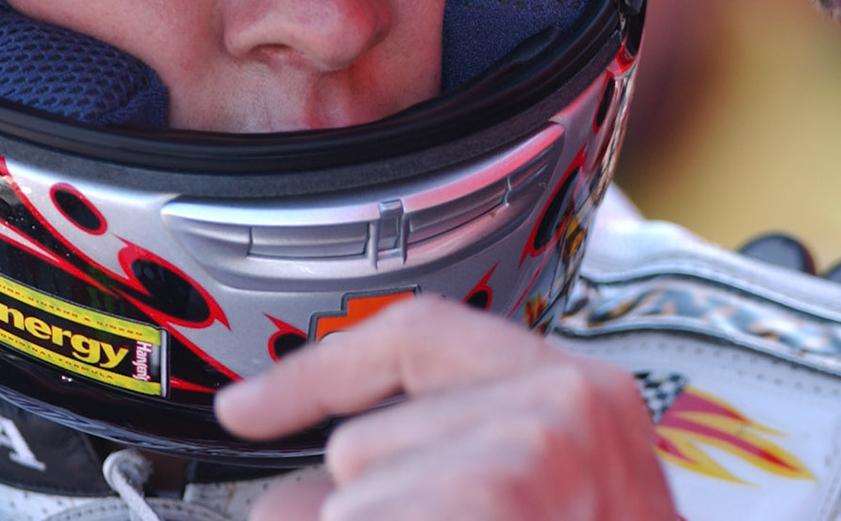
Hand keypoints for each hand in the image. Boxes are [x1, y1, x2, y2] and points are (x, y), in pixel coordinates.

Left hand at [214, 295, 679, 520]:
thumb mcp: (544, 499)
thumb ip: (448, 461)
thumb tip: (301, 490)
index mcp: (588, 395)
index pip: (421, 336)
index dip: (322, 371)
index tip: (252, 405)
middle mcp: (563, 410)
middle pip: (364, 442)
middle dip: (360, 511)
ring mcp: (530, 459)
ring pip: (351, 500)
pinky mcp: (495, 498)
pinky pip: (358, 515)